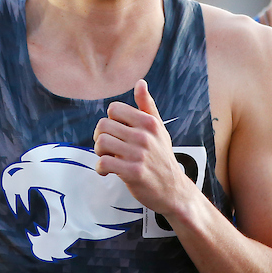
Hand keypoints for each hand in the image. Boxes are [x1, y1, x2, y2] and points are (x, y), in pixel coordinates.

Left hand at [93, 79, 189, 215]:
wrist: (173, 189)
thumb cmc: (162, 157)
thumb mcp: (158, 129)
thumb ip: (147, 106)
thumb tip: (140, 83)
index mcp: (149, 122)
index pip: (114, 109)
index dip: (110, 121)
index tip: (114, 133)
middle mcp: (144, 136)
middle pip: (103, 125)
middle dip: (100, 137)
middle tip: (108, 148)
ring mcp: (139, 154)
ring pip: (101, 143)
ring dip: (99, 152)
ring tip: (107, 158)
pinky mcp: (133, 172)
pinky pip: (104, 162)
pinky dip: (100, 168)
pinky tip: (107, 171)